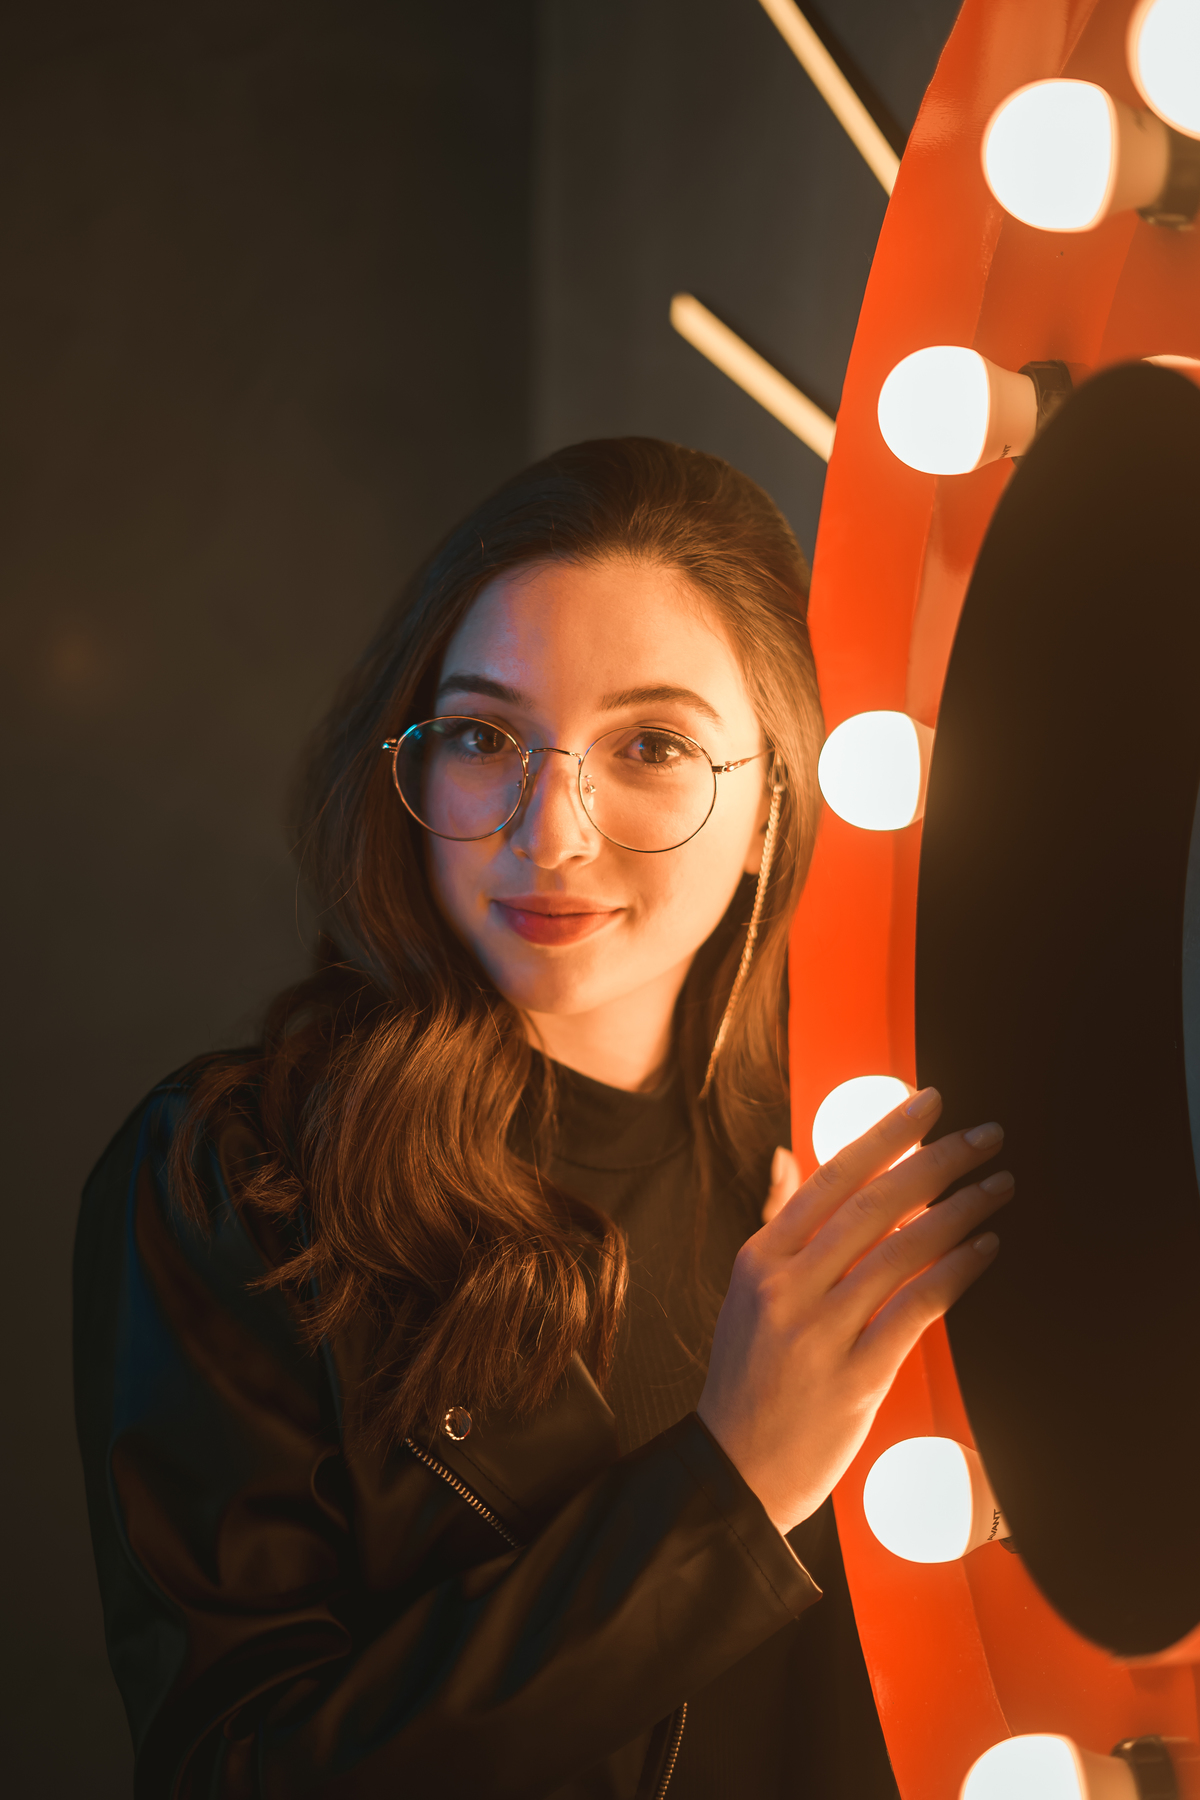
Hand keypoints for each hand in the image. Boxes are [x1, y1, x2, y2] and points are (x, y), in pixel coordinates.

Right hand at [698, 1088, 1011, 1534]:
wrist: (735, 1469)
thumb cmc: (749, 1375)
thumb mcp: (748, 1290)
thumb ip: (777, 1222)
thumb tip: (788, 1158)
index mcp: (762, 1256)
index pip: (833, 1176)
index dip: (888, 1134)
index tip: (931, 1103)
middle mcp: (787, 1286)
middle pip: (876, 1203)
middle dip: (939, 1161)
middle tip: (987, 1136)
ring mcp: (819, 1331)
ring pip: (902, 1250)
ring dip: (961, 1211)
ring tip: (999, 1186)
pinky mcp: (854, 1376)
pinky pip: (916, 1308)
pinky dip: (956, 1272)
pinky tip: (985, 1248)